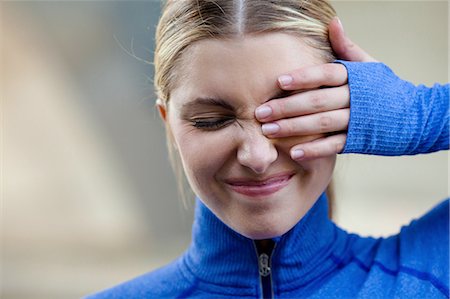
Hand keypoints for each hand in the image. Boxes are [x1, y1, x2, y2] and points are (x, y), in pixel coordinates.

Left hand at [256, 17, 375, 160]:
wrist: (411, 116)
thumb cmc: (381, 88)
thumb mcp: (368, 65)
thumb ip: (346, 47)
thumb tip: (333, 22)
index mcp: (355, 77)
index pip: (326, 74)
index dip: (303, 77)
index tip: (279, 82)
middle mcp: (354, 98)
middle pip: (317, 101)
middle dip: (287, 107)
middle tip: (260, 112)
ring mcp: (356, 121)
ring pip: (321, 123)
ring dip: (294, 128)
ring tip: (269, 130)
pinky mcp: (357, 140)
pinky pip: (333, 146)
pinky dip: (314, 150)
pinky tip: (294, 152)